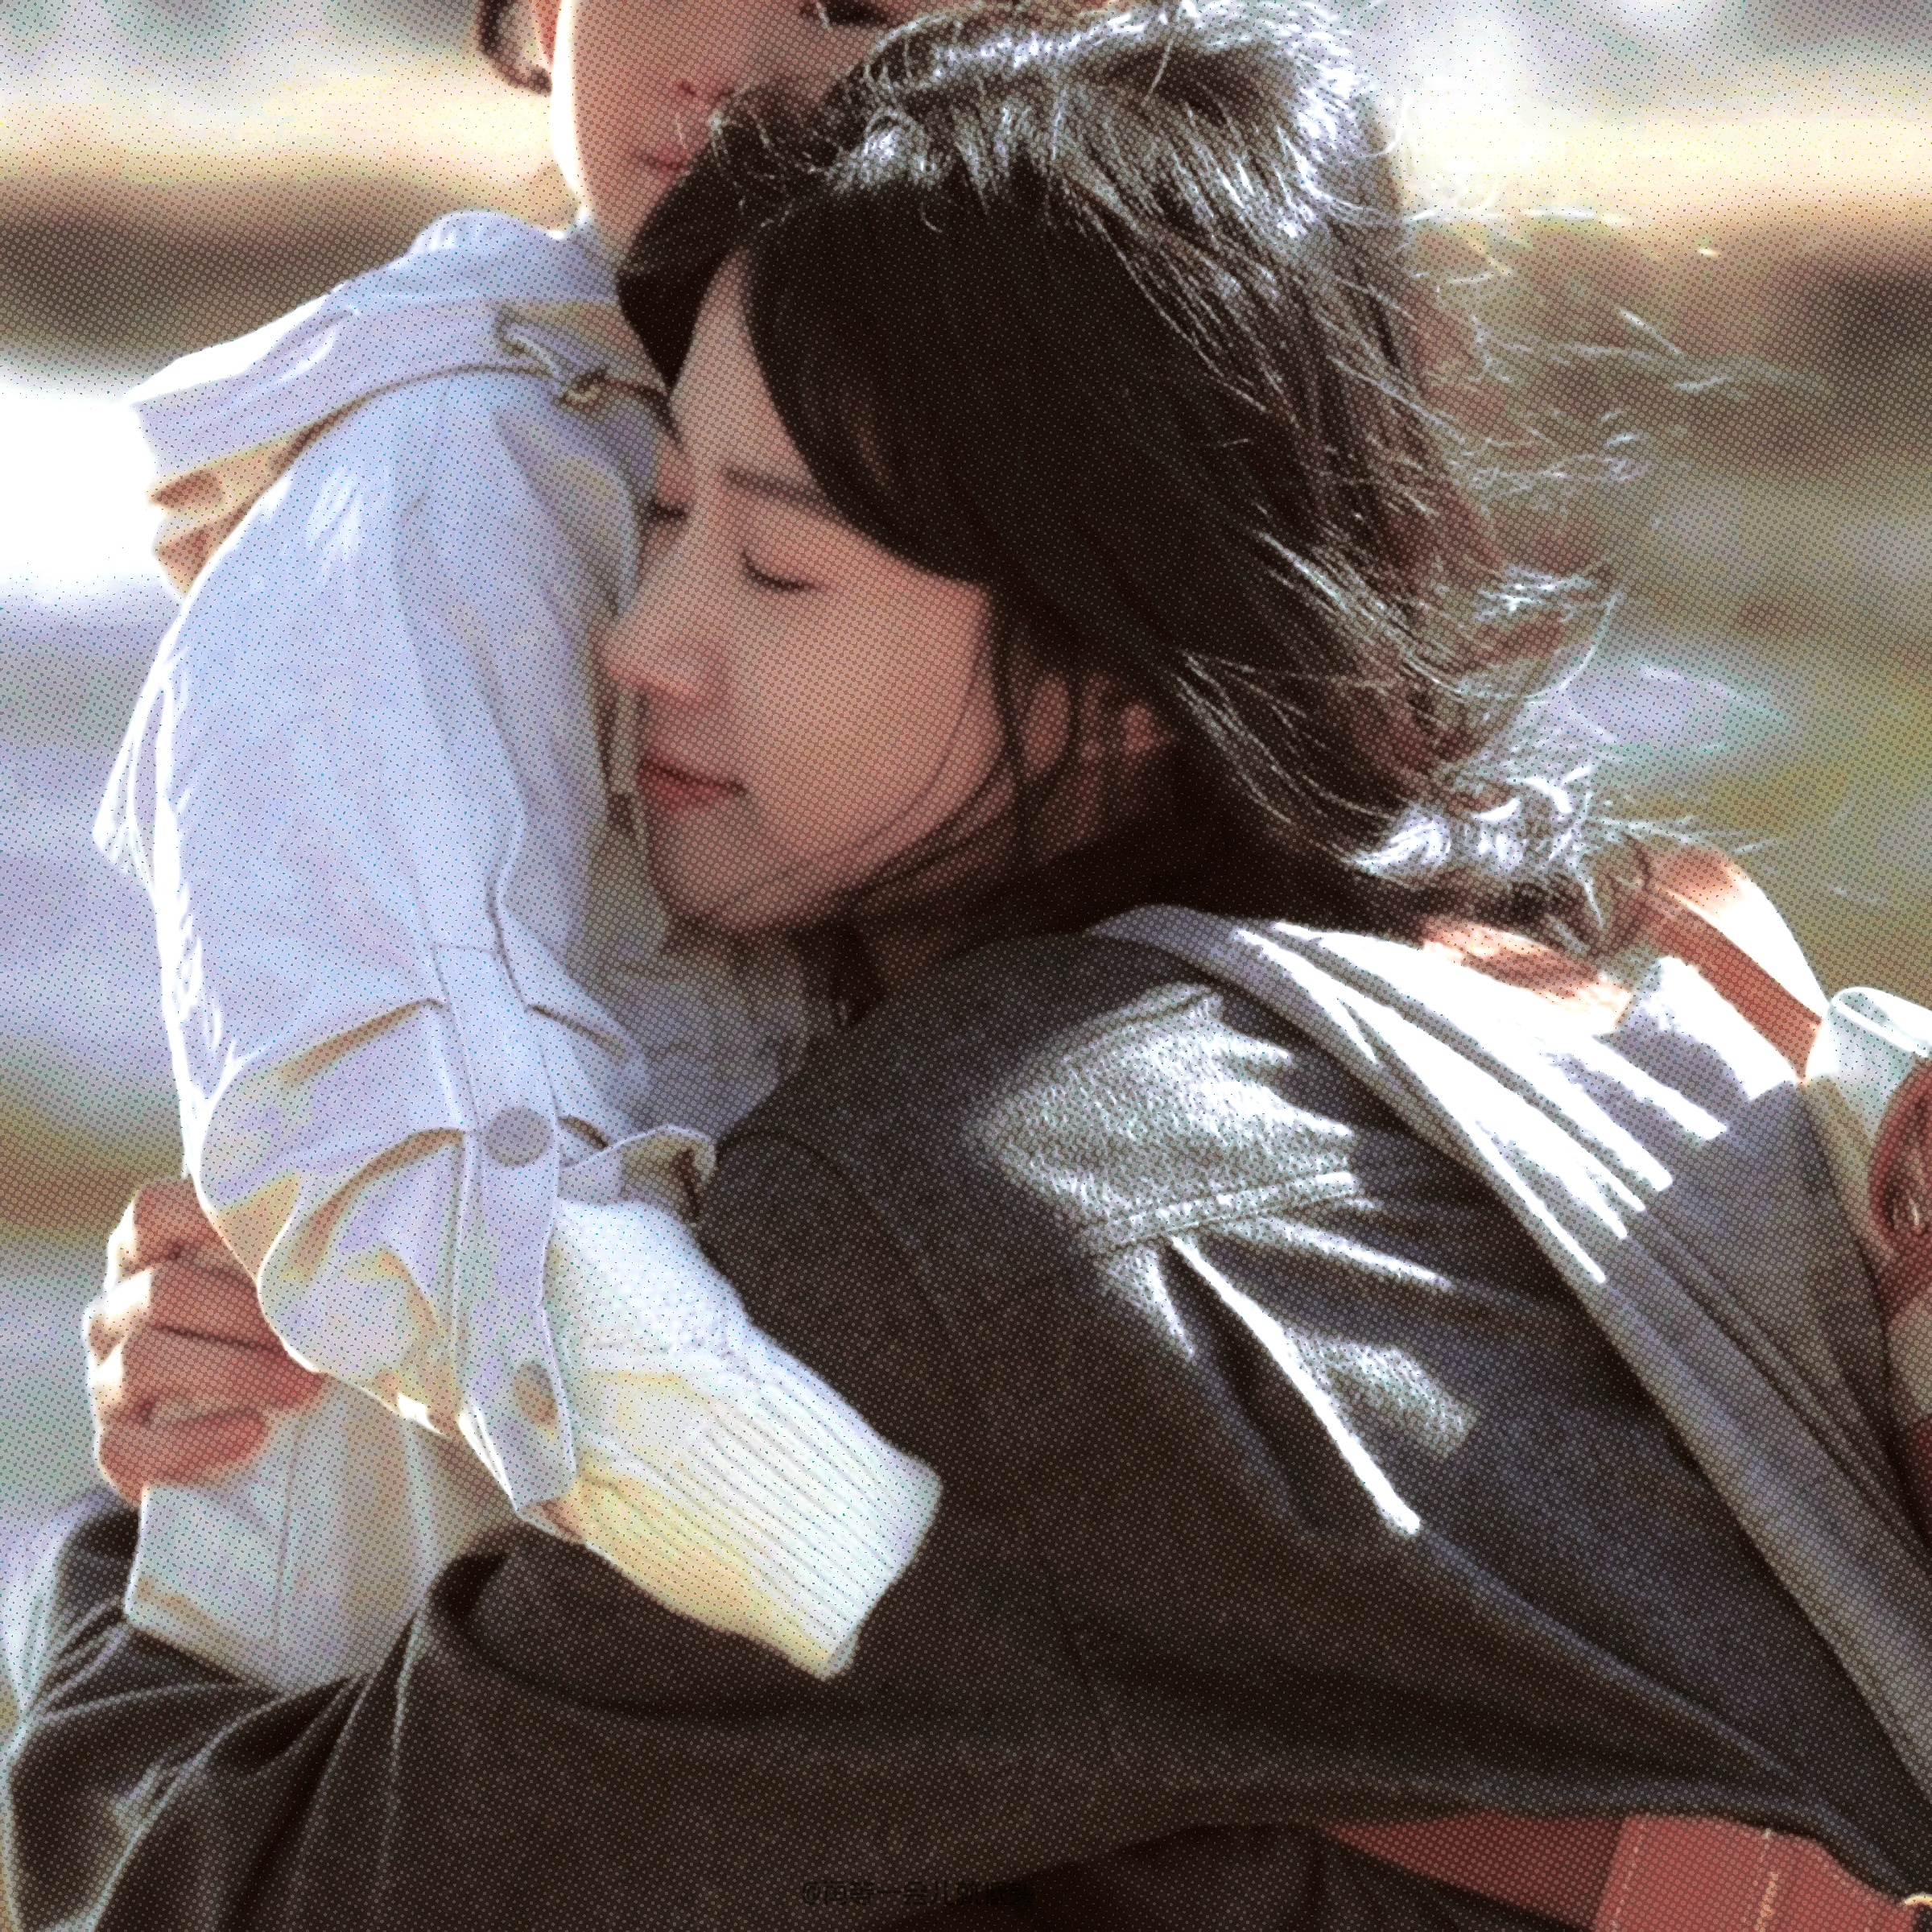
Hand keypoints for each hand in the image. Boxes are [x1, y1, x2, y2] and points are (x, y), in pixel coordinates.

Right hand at [85, 1177, 325, 1506]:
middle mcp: (119, 1308)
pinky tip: (252, 1432)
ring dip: (232, 1371)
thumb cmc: (269, 1331)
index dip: (211, 1214)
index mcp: (151, 1252)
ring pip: (142, 1359)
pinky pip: (129, 1444)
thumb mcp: (270, 1284)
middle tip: (311, 1336)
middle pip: (163, 1290)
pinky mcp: (114, 1443)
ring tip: (301, 1387)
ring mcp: (106, 1376)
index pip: (154, 1209)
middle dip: (245, 1313)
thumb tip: (354, 1229)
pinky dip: (195, 1440)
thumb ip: (287, 1252)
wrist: (239, 1434)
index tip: (283, 1235)